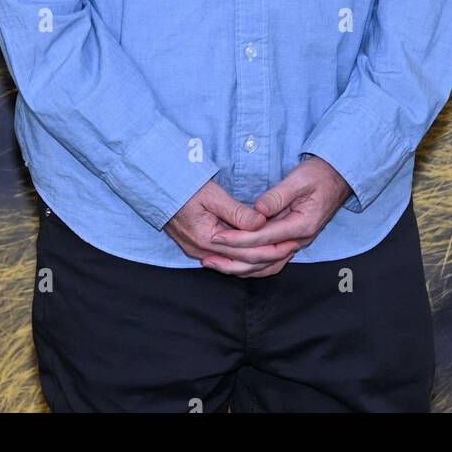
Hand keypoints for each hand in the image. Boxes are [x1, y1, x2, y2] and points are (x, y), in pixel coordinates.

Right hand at [163, 177, 301, 276]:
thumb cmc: (184, 187)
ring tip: (282, 251)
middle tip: (293, 248)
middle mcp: (203, 251)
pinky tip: (260, 252)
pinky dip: (246, 258)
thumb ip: (237, 212)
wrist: (158, 187)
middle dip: (270, 256)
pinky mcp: (200, 247)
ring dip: (260, 260)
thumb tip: (261, 222)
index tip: (291, 240)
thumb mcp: (212, 195)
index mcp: (207, 239)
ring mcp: (200, 252)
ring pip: (236, 264)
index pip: (247, 252)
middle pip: (244, 263)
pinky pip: (228, 259)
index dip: (272, 248)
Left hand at [204, 155, 352, 275]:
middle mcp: (300, 240)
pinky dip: (252, 265)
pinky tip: (236, 264)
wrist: (339, 178)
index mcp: (301, 225)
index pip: (262, 237)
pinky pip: (271, 261)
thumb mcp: (299, 179)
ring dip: (240, 267)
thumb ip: (279, 195)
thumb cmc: (320, 174)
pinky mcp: (293, 241)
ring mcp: (297, 243)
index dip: (237, 238)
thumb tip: (258, 210)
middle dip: (233, 258)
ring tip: (216, 264)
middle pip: (262, 258)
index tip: (216, 237)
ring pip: (266, 265)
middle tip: (208, 255)